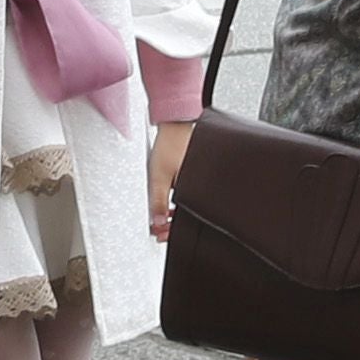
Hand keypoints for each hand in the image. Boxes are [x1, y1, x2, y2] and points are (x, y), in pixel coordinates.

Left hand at [146, 115, 194, 240]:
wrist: (176, 124)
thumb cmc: (170, 145)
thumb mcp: (158, 177)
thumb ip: (158, 202)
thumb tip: (158, 222)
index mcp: (196, 191)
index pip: (185, 220)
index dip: (171, 230)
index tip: (160, 235)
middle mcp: (201, 188)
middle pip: (188, 214)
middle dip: (173, 224)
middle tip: (159, 228)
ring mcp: (200, 181)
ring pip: (189, 205)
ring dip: (175, 213)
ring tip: (161, 217)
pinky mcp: (196, 174)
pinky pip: (189, 194)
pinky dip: (180, 201)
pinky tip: (171, 201)